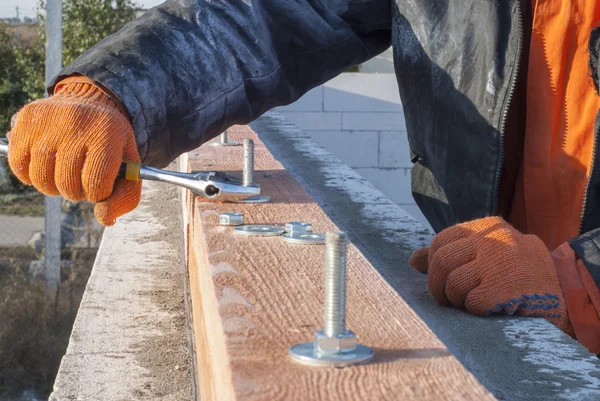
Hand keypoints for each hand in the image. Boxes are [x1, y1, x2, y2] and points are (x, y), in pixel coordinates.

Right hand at [8, 81, 140, 225]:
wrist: (90, 101)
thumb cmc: (111, 142)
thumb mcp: (130, 163)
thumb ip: (126, 196)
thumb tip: (105, 218)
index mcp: (107, 133)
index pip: (96, 184)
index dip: (98, 194)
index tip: (100, 185)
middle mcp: (75, 123)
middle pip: (68, 185)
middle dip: (77, 191)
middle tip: (82, 178)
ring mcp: (47, 123)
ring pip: (42, 180)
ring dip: (54, 186)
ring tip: (64, 173)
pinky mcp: (24, 123)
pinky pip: (19, 167)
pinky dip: (31, 176)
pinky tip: (46, 165)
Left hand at [409, 217, 572, 334]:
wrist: (556, 287)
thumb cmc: (510, 269)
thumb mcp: (483, 251)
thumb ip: (449, 251)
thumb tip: (413, 261)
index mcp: (483, 228)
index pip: (441, 241)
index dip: (434, 263)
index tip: (440, 278)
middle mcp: (489, 241)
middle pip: (441, 262)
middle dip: (436, 286)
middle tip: (444, 299)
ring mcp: (497, 263)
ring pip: (453, 284)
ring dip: (455, 300)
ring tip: (468, 302)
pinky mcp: (504, 288)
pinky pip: (472, 302)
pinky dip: (475, 310)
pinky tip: (488, 307)